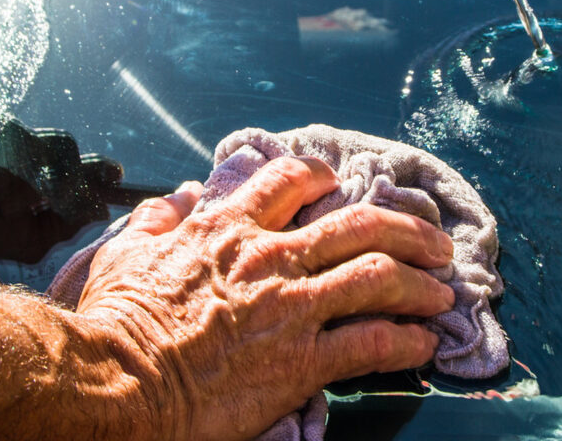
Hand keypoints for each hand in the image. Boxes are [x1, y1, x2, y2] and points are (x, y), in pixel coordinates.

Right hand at [78, 156, 455, 440]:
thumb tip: (175, 197)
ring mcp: (291, 307)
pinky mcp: (300, 362)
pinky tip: (423, 343)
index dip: (323, 175)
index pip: (290, 180)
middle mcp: (271, 257)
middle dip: (408, 229)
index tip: (340, 182)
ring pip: (377, 277)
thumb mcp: (127, 253)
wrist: (117, 385)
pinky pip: (371, 344)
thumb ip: (157, 219)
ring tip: (444, 289)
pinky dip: (406, 341)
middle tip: (434, 241)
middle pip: (359, 225)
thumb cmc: (118, 321)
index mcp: (231, 228)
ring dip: (421, 283)